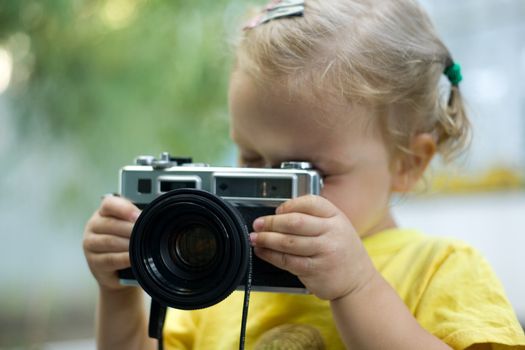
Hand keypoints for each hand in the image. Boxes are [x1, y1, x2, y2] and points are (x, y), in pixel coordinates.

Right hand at [82, 195, 140, 290]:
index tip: (138, 216)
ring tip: (140, 245)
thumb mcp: (131, 227)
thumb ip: (138, 218)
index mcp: (104, 212)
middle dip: (131, 229)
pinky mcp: (93, 262)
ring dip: (128, 244)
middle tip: (144, 233)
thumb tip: (152, 215)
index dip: (124, 209)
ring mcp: (90, 244)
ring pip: (110, 241)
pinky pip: (110, 259)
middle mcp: (94, 226)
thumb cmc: (127, 243)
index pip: (109, 204)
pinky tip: (132, 258)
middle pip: (111, 224)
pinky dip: (124, 258)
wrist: (119, 272)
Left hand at [250, 195, 376, 300]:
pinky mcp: (315, 270)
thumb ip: (314, 217)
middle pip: (295, 222)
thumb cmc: (342, 250)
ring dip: (267, 239)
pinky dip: (270, 256)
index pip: (310, 202)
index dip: (289, 205)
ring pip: (288, 243)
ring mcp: (324, 252)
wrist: (357, 281)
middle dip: (271, 222)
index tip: (277, 210)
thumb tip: (279, 214)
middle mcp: (332, 232)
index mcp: (336, 217)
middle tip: (258, 223)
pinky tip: (263, 252)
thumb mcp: (336, 226)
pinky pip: (287, 261)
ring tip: (255, 237)